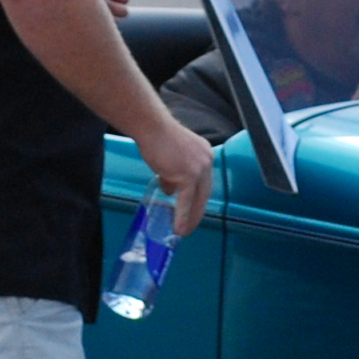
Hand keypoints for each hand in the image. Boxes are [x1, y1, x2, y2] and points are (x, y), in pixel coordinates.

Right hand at [140, 116, 214, 234]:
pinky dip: (182, 215)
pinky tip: (179, 227)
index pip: (204, 182)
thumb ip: (172, 174)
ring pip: (198, 199)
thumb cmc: (156, 138)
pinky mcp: (189, 174)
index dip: (198, 199)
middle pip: (205, 193)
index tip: (193, 211)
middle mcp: (206, 160)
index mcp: (204, 154)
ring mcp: (200, 168)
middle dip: (197, 212)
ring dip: (190, 217)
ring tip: (183, 231)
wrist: (151, 127)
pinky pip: (186, 200)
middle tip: (189, 227)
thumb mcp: (169, 158)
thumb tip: (170, 190)